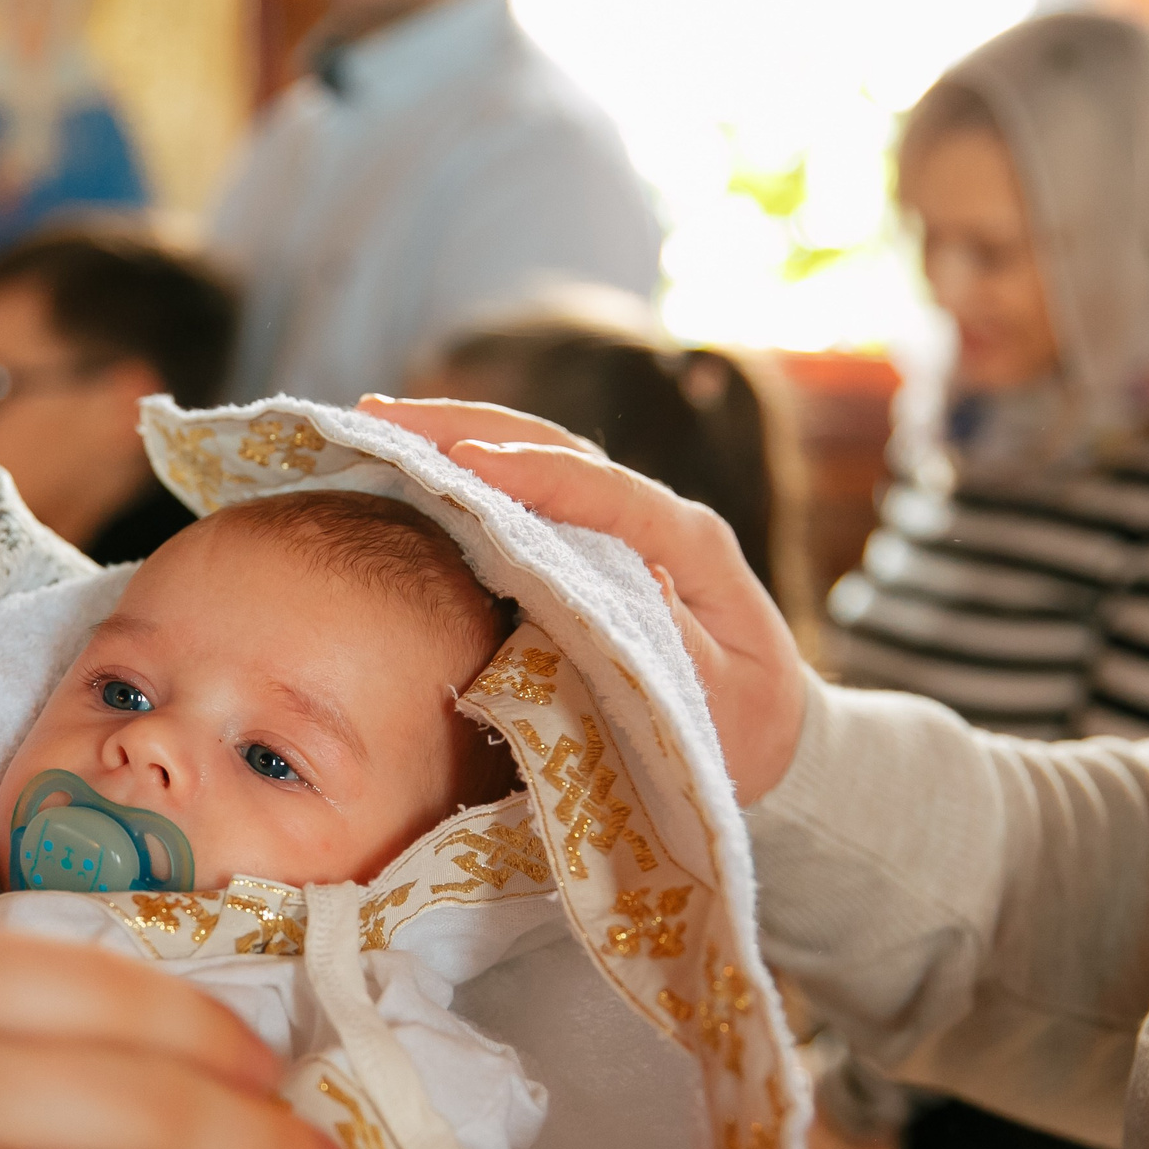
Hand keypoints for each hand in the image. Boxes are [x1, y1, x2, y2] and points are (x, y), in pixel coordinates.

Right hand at [361, 396, 812, 803]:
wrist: (772, 730)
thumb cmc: (748, 727)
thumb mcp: (725, 706)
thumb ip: (678, 648)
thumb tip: (628, 588)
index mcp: (690, 543)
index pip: (607, 491)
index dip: (537, 472)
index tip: (470, 460)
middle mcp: (652, 519)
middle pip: (556, 449)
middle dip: (465, 427)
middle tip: (378, 418)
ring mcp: (620, 527)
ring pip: (536, 459)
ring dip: (456, 436)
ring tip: (377, 426)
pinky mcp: (592, 548)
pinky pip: (527, 500)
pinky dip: (468, 479)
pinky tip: (409, 469)